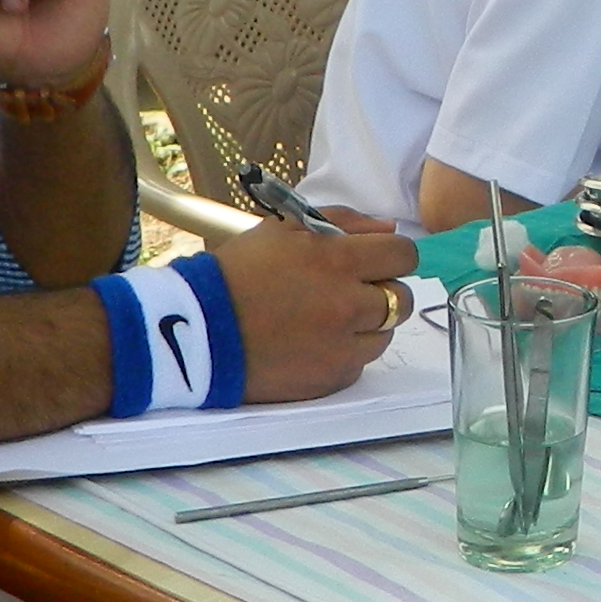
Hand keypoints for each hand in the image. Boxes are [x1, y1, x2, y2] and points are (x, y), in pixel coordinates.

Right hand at [210, 213, 422, 400]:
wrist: (197, 330)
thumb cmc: (236, 274)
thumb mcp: (283, 229)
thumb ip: (343, 223)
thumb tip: (388, 231)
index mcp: (337, 261)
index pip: (403, 256)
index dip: (391, 257)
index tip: (375, 262)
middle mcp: (348, 304)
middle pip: (401, 298)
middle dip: (382, 291)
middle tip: (351, 292)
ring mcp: (343, 346)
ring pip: (385, 333)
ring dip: (367, 324)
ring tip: (327, 320)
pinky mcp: (332, 378)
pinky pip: (360, 363)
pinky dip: (345, 353)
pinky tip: (313, 343)